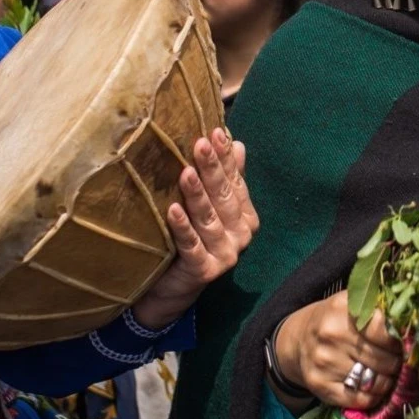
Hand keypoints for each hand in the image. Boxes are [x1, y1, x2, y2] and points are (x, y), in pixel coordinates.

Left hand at [131, 129, 257, 326]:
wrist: (172, 285)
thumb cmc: (192, 239)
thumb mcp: (210, 207)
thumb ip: (227, 179)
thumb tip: (237, 143)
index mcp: (245, 217)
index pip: (235, 181)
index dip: (225, 158)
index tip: (215, 132)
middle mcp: (240, 236)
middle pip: (224, 198)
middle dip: (212, 170)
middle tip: (200, 144)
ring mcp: (225, 255)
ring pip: (209, 220)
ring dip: (197, 196)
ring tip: (185, 172)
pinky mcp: (205, 272)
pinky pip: (192, 246)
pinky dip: (183, 228)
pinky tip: (173, 209)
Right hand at [271, 292, 403, 410]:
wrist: (298, 340)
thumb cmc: (337, 321)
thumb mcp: (354, 305)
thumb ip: (382, 311)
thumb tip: (416, 331)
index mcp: (343, 308)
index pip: (387, 329)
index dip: (402, 341)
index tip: (406, 344)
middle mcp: (331, 333)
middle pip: (384, 359)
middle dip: (398, 364)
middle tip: (401, 363)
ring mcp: (324, 361)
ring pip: (375, 381)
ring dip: (388, 382)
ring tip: (389, 375)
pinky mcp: (320, 385)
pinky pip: (360, 399)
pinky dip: (373, 398)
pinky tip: (374, 389)